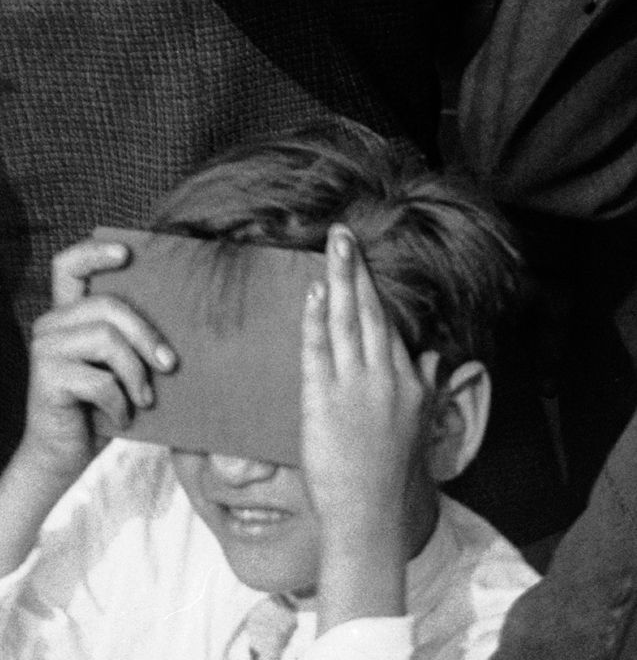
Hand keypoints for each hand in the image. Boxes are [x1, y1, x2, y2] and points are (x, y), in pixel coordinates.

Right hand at [14, 237, 173, 494]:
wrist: (61, 459)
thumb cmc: (97, 412)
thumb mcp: (115, 371)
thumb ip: (125, 344)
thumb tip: (175, 335)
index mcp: (66, 317)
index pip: (67, 266)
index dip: (94, 253)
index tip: (127, 253)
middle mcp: (50, 325)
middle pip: (106, 305)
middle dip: (146, 334)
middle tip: (169, 365)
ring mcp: (45, 349)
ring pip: (106, 338)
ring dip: (136, 374)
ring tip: (144, 401)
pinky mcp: (47, 377)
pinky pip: (100, 380)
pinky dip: (120, 404)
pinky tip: (122, 420)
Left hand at [301, 227, 431, 625]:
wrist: (370, 514)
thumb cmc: (385, 471)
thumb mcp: (414, 425)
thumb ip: (423, 387)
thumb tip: (432, 357)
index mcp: (408, 386)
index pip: (389, 327)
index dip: (374, 289)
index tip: (361, 257)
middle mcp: (386, 381)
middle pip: (371, 314)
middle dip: (357, 270)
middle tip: (344, 233)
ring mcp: (355, 388)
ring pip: (348, 322)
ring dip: (340, 280)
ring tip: (333, 245)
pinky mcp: (324, 399)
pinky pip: (319, 349)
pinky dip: (317, 318)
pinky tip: (314, 291)